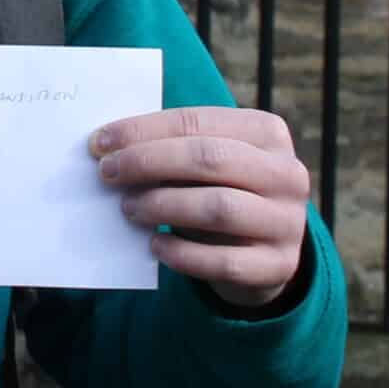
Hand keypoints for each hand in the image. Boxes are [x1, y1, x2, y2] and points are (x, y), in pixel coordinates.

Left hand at [90, 106, 310, 310]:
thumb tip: (110, 148)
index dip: (144, 130)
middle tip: (108, 173)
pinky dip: (183, 254)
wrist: (263, 252)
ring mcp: (288, 222)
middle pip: (210, 159)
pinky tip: (155, 246)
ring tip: (128, 208)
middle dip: (149, 162)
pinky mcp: (278, 266)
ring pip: (219, 208)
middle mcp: (286, 173)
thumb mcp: (207, 164)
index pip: (197, 122)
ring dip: (163, 206)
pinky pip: (225, 262)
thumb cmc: (220, 191)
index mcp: (267, 132)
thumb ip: (172, 150)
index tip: (100, 142)